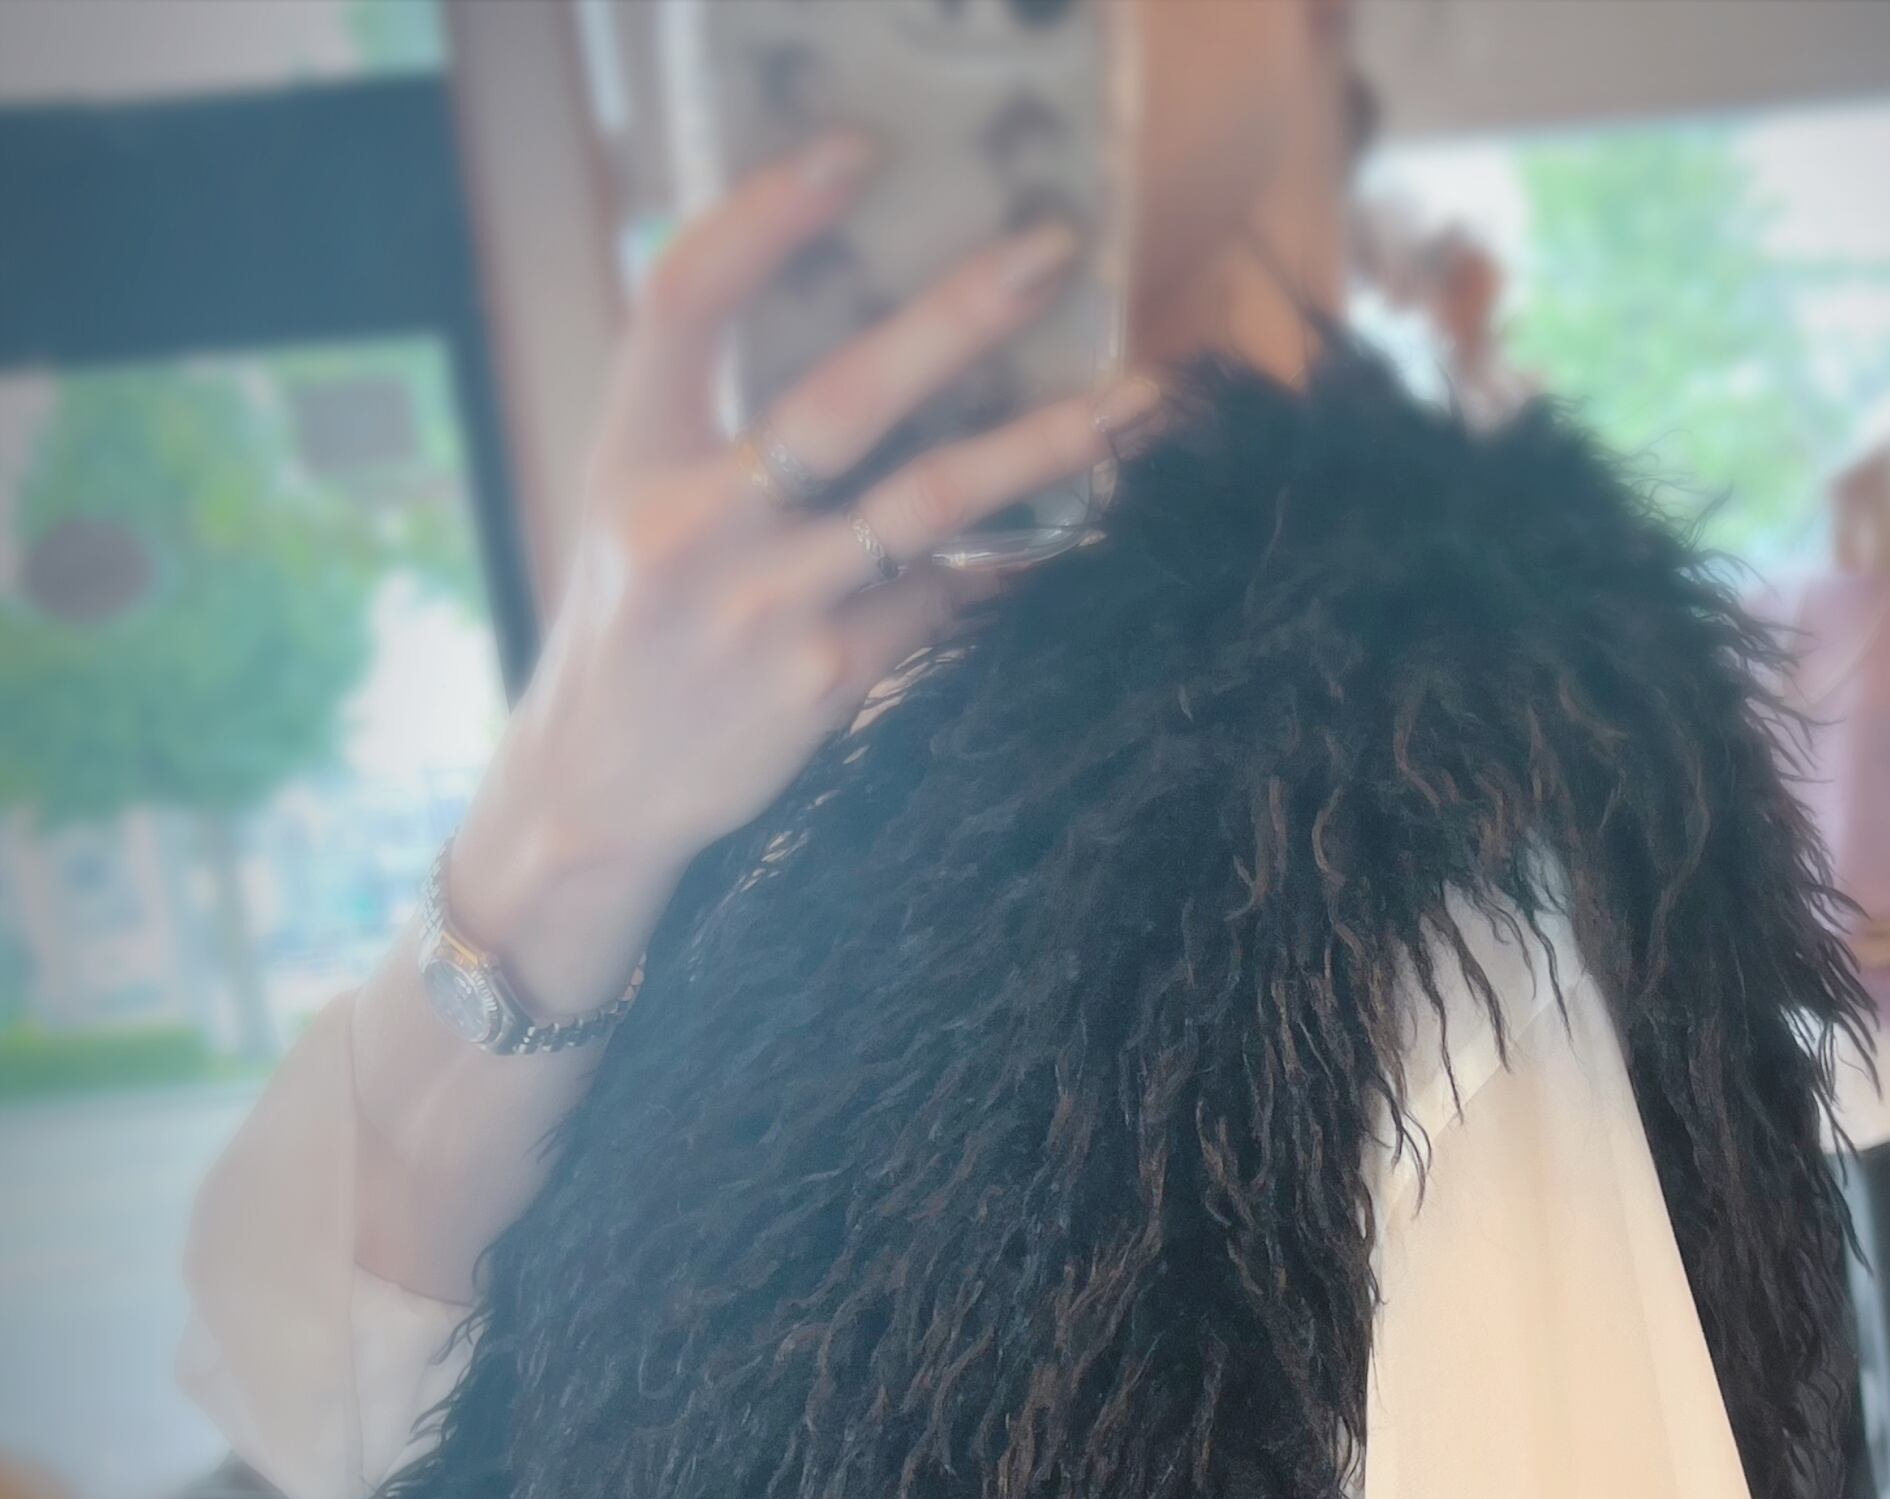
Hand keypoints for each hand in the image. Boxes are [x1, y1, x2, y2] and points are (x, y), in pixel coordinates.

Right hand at [448, 141, 1154, 1017]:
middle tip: (1049, 253)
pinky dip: (1013, 556)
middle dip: (953, 318)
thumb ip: (712, 419)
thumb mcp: (633, 506)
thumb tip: (862, 327)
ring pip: (922, 502)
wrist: (599, 795)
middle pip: (837, 397)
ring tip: (1131, 401)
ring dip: (1039, 446)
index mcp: (630, 456)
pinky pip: (942, 597)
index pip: (685, 302)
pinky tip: (1087, 520)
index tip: (854, 154)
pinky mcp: (823, 682)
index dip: (765, 218)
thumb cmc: (638, 629)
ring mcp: (764, 608)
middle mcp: (692, 526)